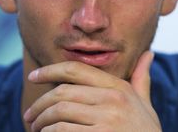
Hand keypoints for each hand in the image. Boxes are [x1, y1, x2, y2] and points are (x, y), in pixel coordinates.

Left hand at [23, 51, 160, 131]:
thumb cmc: (144, 130)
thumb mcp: (144, 104)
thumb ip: (140, 80)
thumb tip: (148, 54)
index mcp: (118, 87)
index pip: (75, 69)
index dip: (49, 70)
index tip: (32, 76)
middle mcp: (113, 100)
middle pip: (62, 93)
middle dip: (39, 104)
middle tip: (29, 115)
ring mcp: (108, 119)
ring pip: (59, 112)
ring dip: (41, 121)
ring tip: (35, 128)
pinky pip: (63, 130)